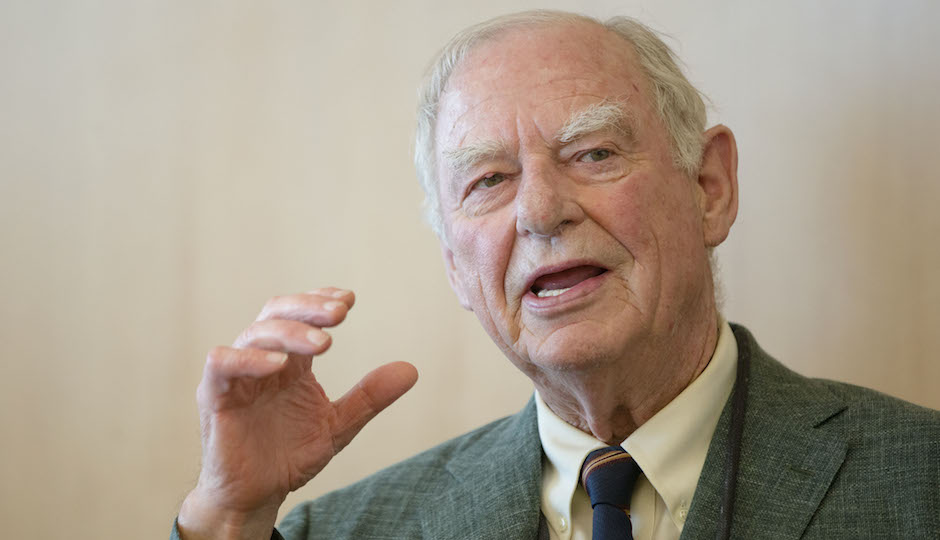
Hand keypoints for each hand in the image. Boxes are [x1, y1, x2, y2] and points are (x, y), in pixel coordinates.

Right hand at [177, 288, 417, 539]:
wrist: (257, 496)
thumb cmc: (288, 455)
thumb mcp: (338, 425)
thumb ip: (369, 397)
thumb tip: (411, 369)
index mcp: (290, 361)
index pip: (301, 314)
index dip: (321, 300)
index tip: (349, 299)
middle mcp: (262, 360)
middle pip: (278, 313)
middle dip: (309, 307)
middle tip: (340, 312)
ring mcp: (237, 376)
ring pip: (255, 334)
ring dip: (290, 332)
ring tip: (323, 343)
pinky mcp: (214, 396)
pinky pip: (221, 364)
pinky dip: (248, 359)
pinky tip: (279, 365)